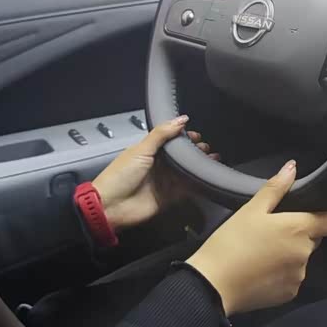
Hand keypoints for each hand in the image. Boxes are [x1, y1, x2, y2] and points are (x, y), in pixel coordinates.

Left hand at [91, 115, 213, 230]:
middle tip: (208, 148)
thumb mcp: (140, 150)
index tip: (198, 135)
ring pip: (187, 171)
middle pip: (181, 156)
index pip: (171, 141)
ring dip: (199, 165)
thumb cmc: (121, 175)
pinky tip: (209, 176)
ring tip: (214, 159)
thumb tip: (182, 119)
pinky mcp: (170, 197)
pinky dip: (198, 183)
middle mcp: (158, 165)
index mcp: (149, 152)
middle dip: (195, 151)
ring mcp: (164, 182)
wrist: (111, 206)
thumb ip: (161, 134)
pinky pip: (187, 189)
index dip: (184, 137)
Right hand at [186, 161, 326, 315]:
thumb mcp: (251, 210)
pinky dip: (281, 274)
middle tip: (271, 232)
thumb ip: (275, 188)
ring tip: (261, 253)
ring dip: (289, 254)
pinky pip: (292, 278)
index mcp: (299, 229)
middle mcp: (305, 253)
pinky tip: (259, 270)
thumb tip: (292, 167)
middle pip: (314, 239)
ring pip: (301, 259)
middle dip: (299, 234)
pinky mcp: (289, 294)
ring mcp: (298, 276)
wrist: (213, 285)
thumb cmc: (231, 243)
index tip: (312, 213)